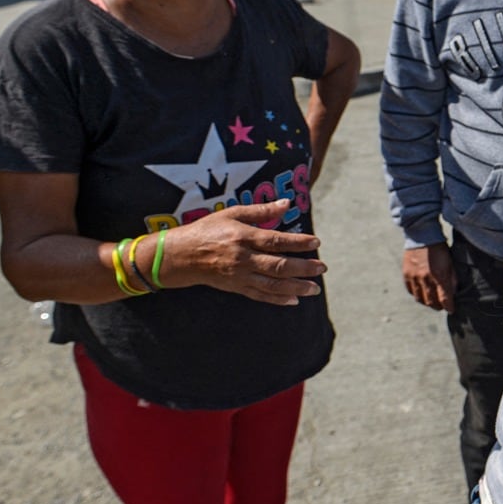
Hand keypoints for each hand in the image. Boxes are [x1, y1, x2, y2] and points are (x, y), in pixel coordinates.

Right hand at [157, 199, 325, 305]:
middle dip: (304, 268)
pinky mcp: (236, 288)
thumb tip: (286, 203)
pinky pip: (260, 295)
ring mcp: (240, 276)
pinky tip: (294, 300)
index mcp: (243, 237)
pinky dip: (278, 299)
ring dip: (296, 288)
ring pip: (272, 285)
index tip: (316, 242)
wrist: (180, 256)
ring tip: (315, 289)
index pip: (275, 240)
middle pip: (278, 265)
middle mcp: (243, 258)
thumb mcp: (232, 214)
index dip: (298, 242)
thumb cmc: (207, 230)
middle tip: (322, 267)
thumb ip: (261, 211)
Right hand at [402, 244, 455, 312]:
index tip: (451, 309)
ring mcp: (414, 277)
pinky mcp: (406, 274)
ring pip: (420, 299)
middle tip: (442, 305)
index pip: (445, 298)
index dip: (448, 307)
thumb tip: (453, 293)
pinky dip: (417, 294)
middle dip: (438, 306)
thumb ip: (452, 279)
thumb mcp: (450, 263)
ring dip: (427, 302)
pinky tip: (422, 293)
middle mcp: (426, 278)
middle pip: (431, 302)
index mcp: (439, 275)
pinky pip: (411, 291)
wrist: (422, 235)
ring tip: (432, 300)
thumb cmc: (440, 249)